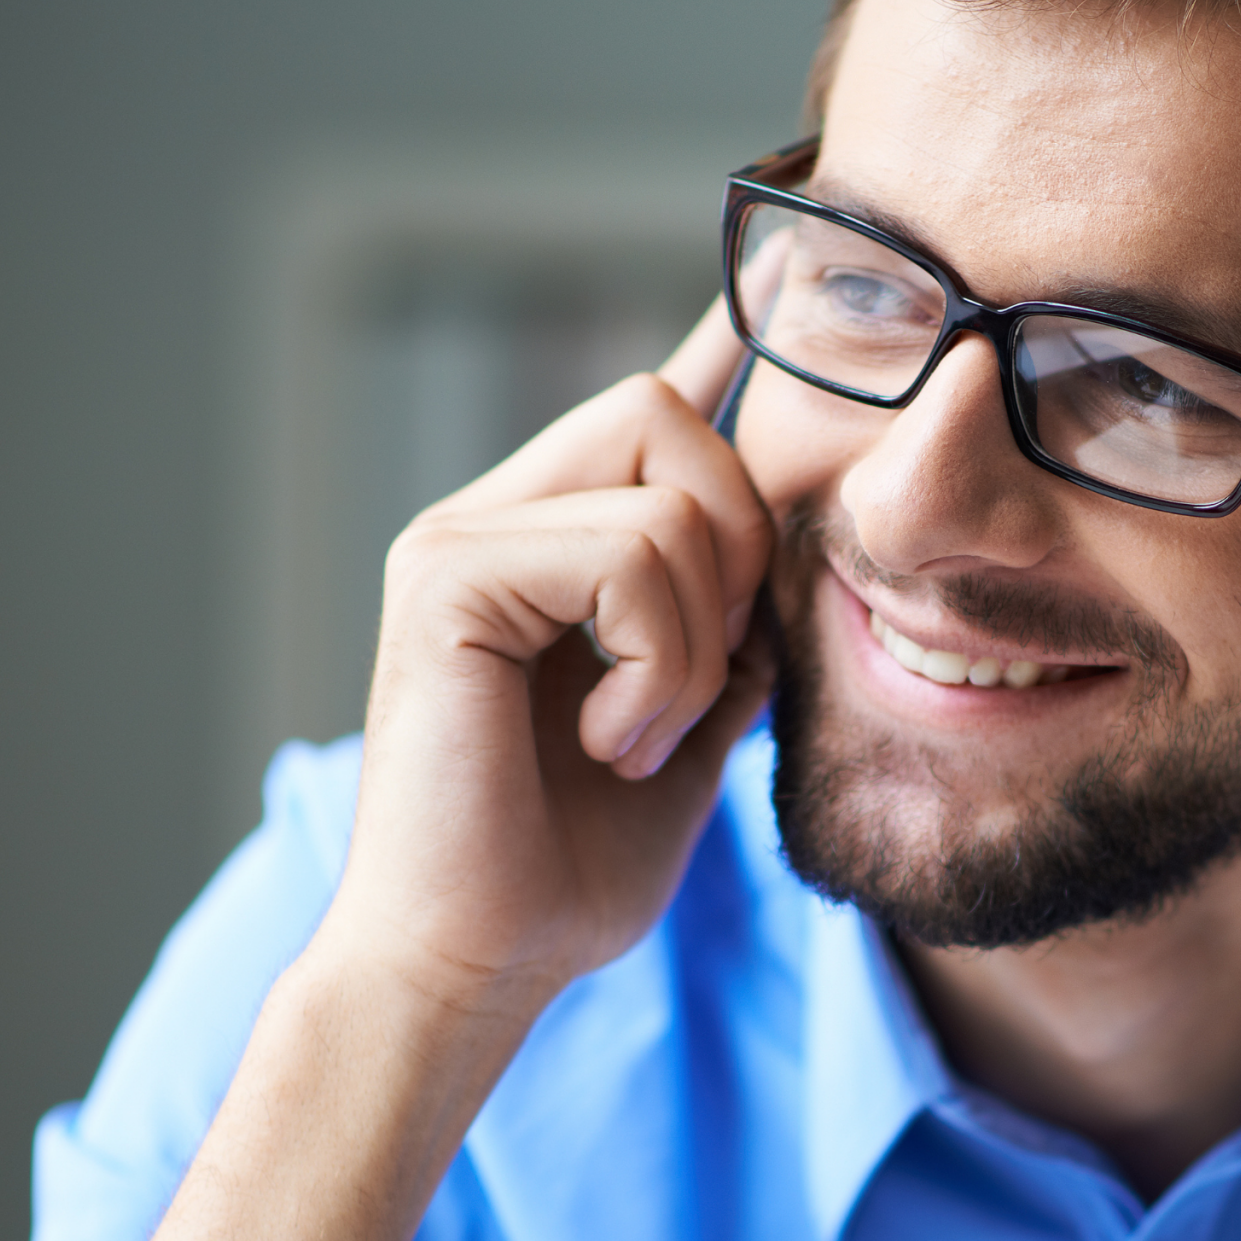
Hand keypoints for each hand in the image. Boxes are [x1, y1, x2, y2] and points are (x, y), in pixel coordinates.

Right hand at [314, 295, 775, 1013]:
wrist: (478, 965)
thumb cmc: (568, 868)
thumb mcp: (691, 729)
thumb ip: (731, 631)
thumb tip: (796, 552)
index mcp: (550, 545)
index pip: (650, 410)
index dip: (725, 341)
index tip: (787, 275)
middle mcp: (494, 515)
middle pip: (670, 413)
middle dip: (734, 549)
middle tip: (697, 684)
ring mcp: (460, 536)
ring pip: (663, 485)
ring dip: (695, 632)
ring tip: (641, 731)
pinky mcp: (444, 574)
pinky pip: (624, 554)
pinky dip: (652, 661)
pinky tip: (608, 738)